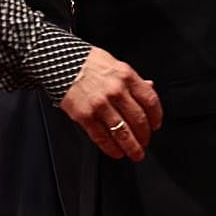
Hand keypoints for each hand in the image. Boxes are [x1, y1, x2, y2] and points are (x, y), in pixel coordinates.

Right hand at [59, 47, 162, 161]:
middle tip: (145, 143)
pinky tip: (116, 152)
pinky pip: (102, 137)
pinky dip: (111, 148)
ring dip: (132, 147)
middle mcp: (115, 91)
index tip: (155, 126)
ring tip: (135, 153)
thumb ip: (132, 79)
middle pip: (138, 120)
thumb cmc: (86, 62)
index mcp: (126, 76)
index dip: (156, 117)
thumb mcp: (114, 64)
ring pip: (122, 133)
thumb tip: (149, 87)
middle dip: (145, 136)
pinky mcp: (85, 116)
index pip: (150, 101)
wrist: (59, 62)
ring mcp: (100, 105)